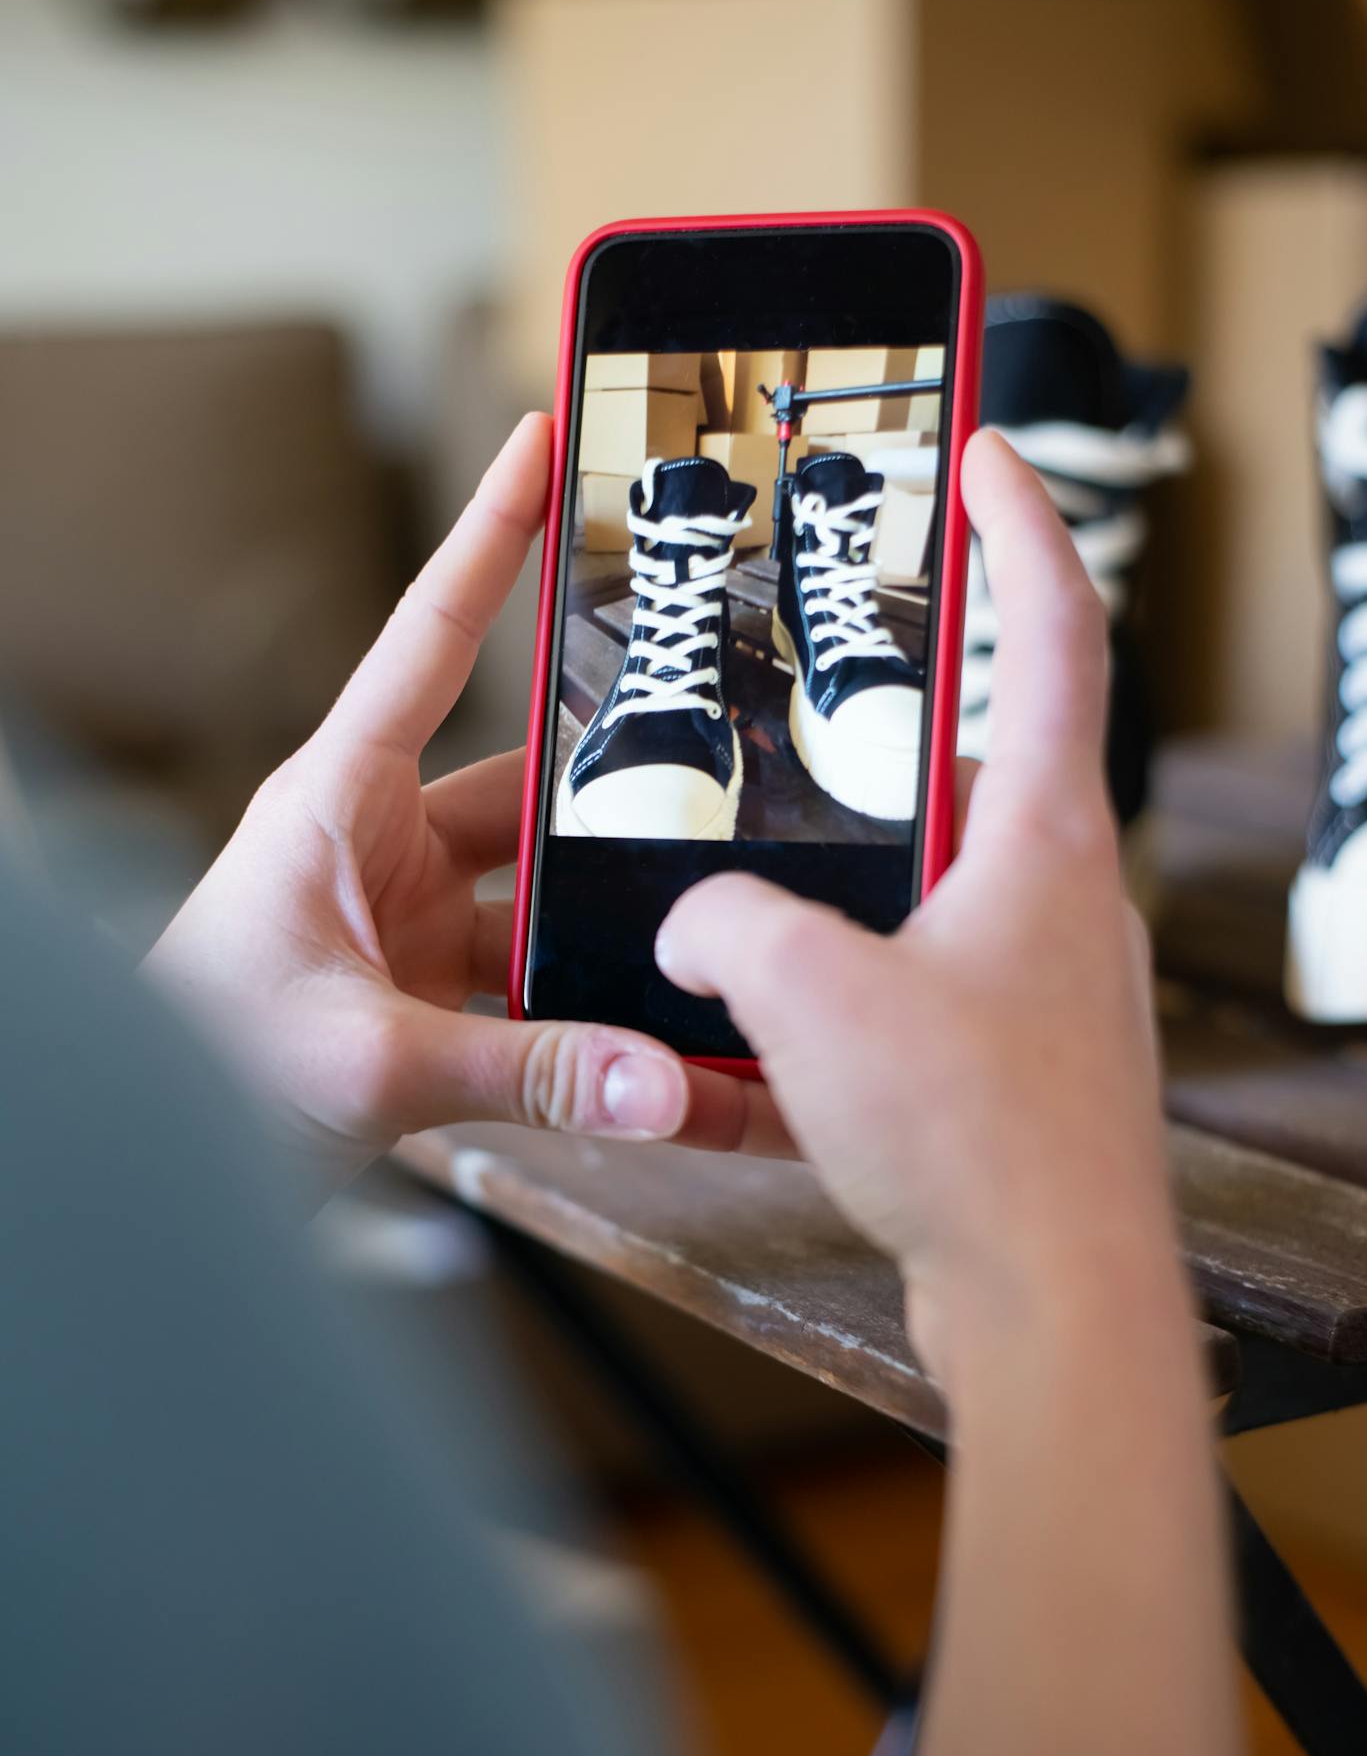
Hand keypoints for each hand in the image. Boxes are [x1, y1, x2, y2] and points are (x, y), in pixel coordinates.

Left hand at [146, 414, 783, 1201]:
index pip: (430, 638)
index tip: (544, 443)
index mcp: (338, 798)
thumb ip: (529, 1071)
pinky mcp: (427, 991)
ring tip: (702, 934)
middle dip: (612, 791)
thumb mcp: (368, 1060)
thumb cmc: (204, 1064)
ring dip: (607, 922)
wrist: (144, 1161)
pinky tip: (652, 1034)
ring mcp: (409, 918)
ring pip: (540, 894)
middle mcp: (380, 843)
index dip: (489, 535)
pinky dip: (588, 1009)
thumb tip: (666, 1084)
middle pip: (525, 787)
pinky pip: (532, 981)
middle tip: (716, 768)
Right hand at [657, 430, 1177, 1392]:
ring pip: (933, 885)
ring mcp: (1040, 984)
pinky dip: (841, 990)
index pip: (1051, 631)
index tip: (984, 454)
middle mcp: (1058, 900)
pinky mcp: (1008, 1062)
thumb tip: (695, 925)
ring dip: (850, 875)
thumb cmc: (979, 1143)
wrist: (1051, 1301)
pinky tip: (760, 1040)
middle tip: (822, 677)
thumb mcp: (812, 998)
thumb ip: (725, 927)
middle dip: (901, 713)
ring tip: (756, 883)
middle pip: (983, 757)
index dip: (1018, 524)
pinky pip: (911, 990)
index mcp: (1043, 842)